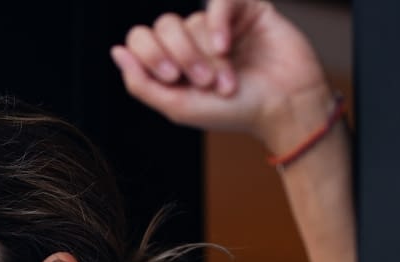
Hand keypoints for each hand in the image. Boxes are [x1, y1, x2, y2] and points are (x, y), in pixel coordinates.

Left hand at [111, 0, 330, 151]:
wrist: (283, 109)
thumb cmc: (234, 112)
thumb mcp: (178, 106)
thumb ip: (141, 83)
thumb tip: (116, 52)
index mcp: (173, 60)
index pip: (140, 38)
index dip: (150, 55)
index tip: (172, 78)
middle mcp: (193, 38)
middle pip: (165, 26)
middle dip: (182, 58)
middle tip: (205, 84)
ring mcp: (219, 23)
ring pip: (193, 22)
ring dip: (208, 57)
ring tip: (228, 82)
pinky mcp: (247, 9)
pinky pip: (219, 2)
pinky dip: (218, 25)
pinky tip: (226, 46)